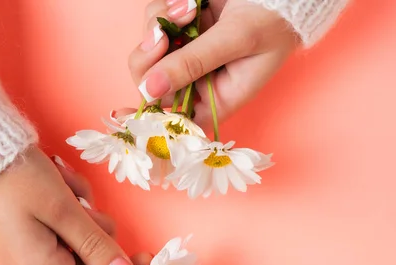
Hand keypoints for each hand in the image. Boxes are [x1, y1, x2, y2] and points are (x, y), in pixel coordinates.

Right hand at [0, 146, 149, 264]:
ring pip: (77, 245)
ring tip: (64, 184)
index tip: (146, 255)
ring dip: (83, 214)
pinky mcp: (22, 239)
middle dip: (97, 232)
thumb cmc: (16, 177)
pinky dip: (68, 210)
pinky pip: (60, 233)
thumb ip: (97, 245)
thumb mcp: (64, 208)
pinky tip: (55, 183)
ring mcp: (24, 256)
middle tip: (85, 201)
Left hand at [129, 0, 299, 127]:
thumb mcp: (234, 42)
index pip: (175, 121)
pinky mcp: (181, 28)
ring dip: (160, 26)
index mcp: (215, 99)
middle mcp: (197, 80)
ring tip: (190, 8)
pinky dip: (166, 10)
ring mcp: (186, 52)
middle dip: (148, 59)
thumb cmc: (272, 21)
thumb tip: (149, 88)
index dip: (148, 121)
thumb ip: (192, 63)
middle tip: (160, 36)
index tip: (123, 113)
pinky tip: (191, 3)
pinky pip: (155, 22)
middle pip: (151, 83)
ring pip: (148, 49)